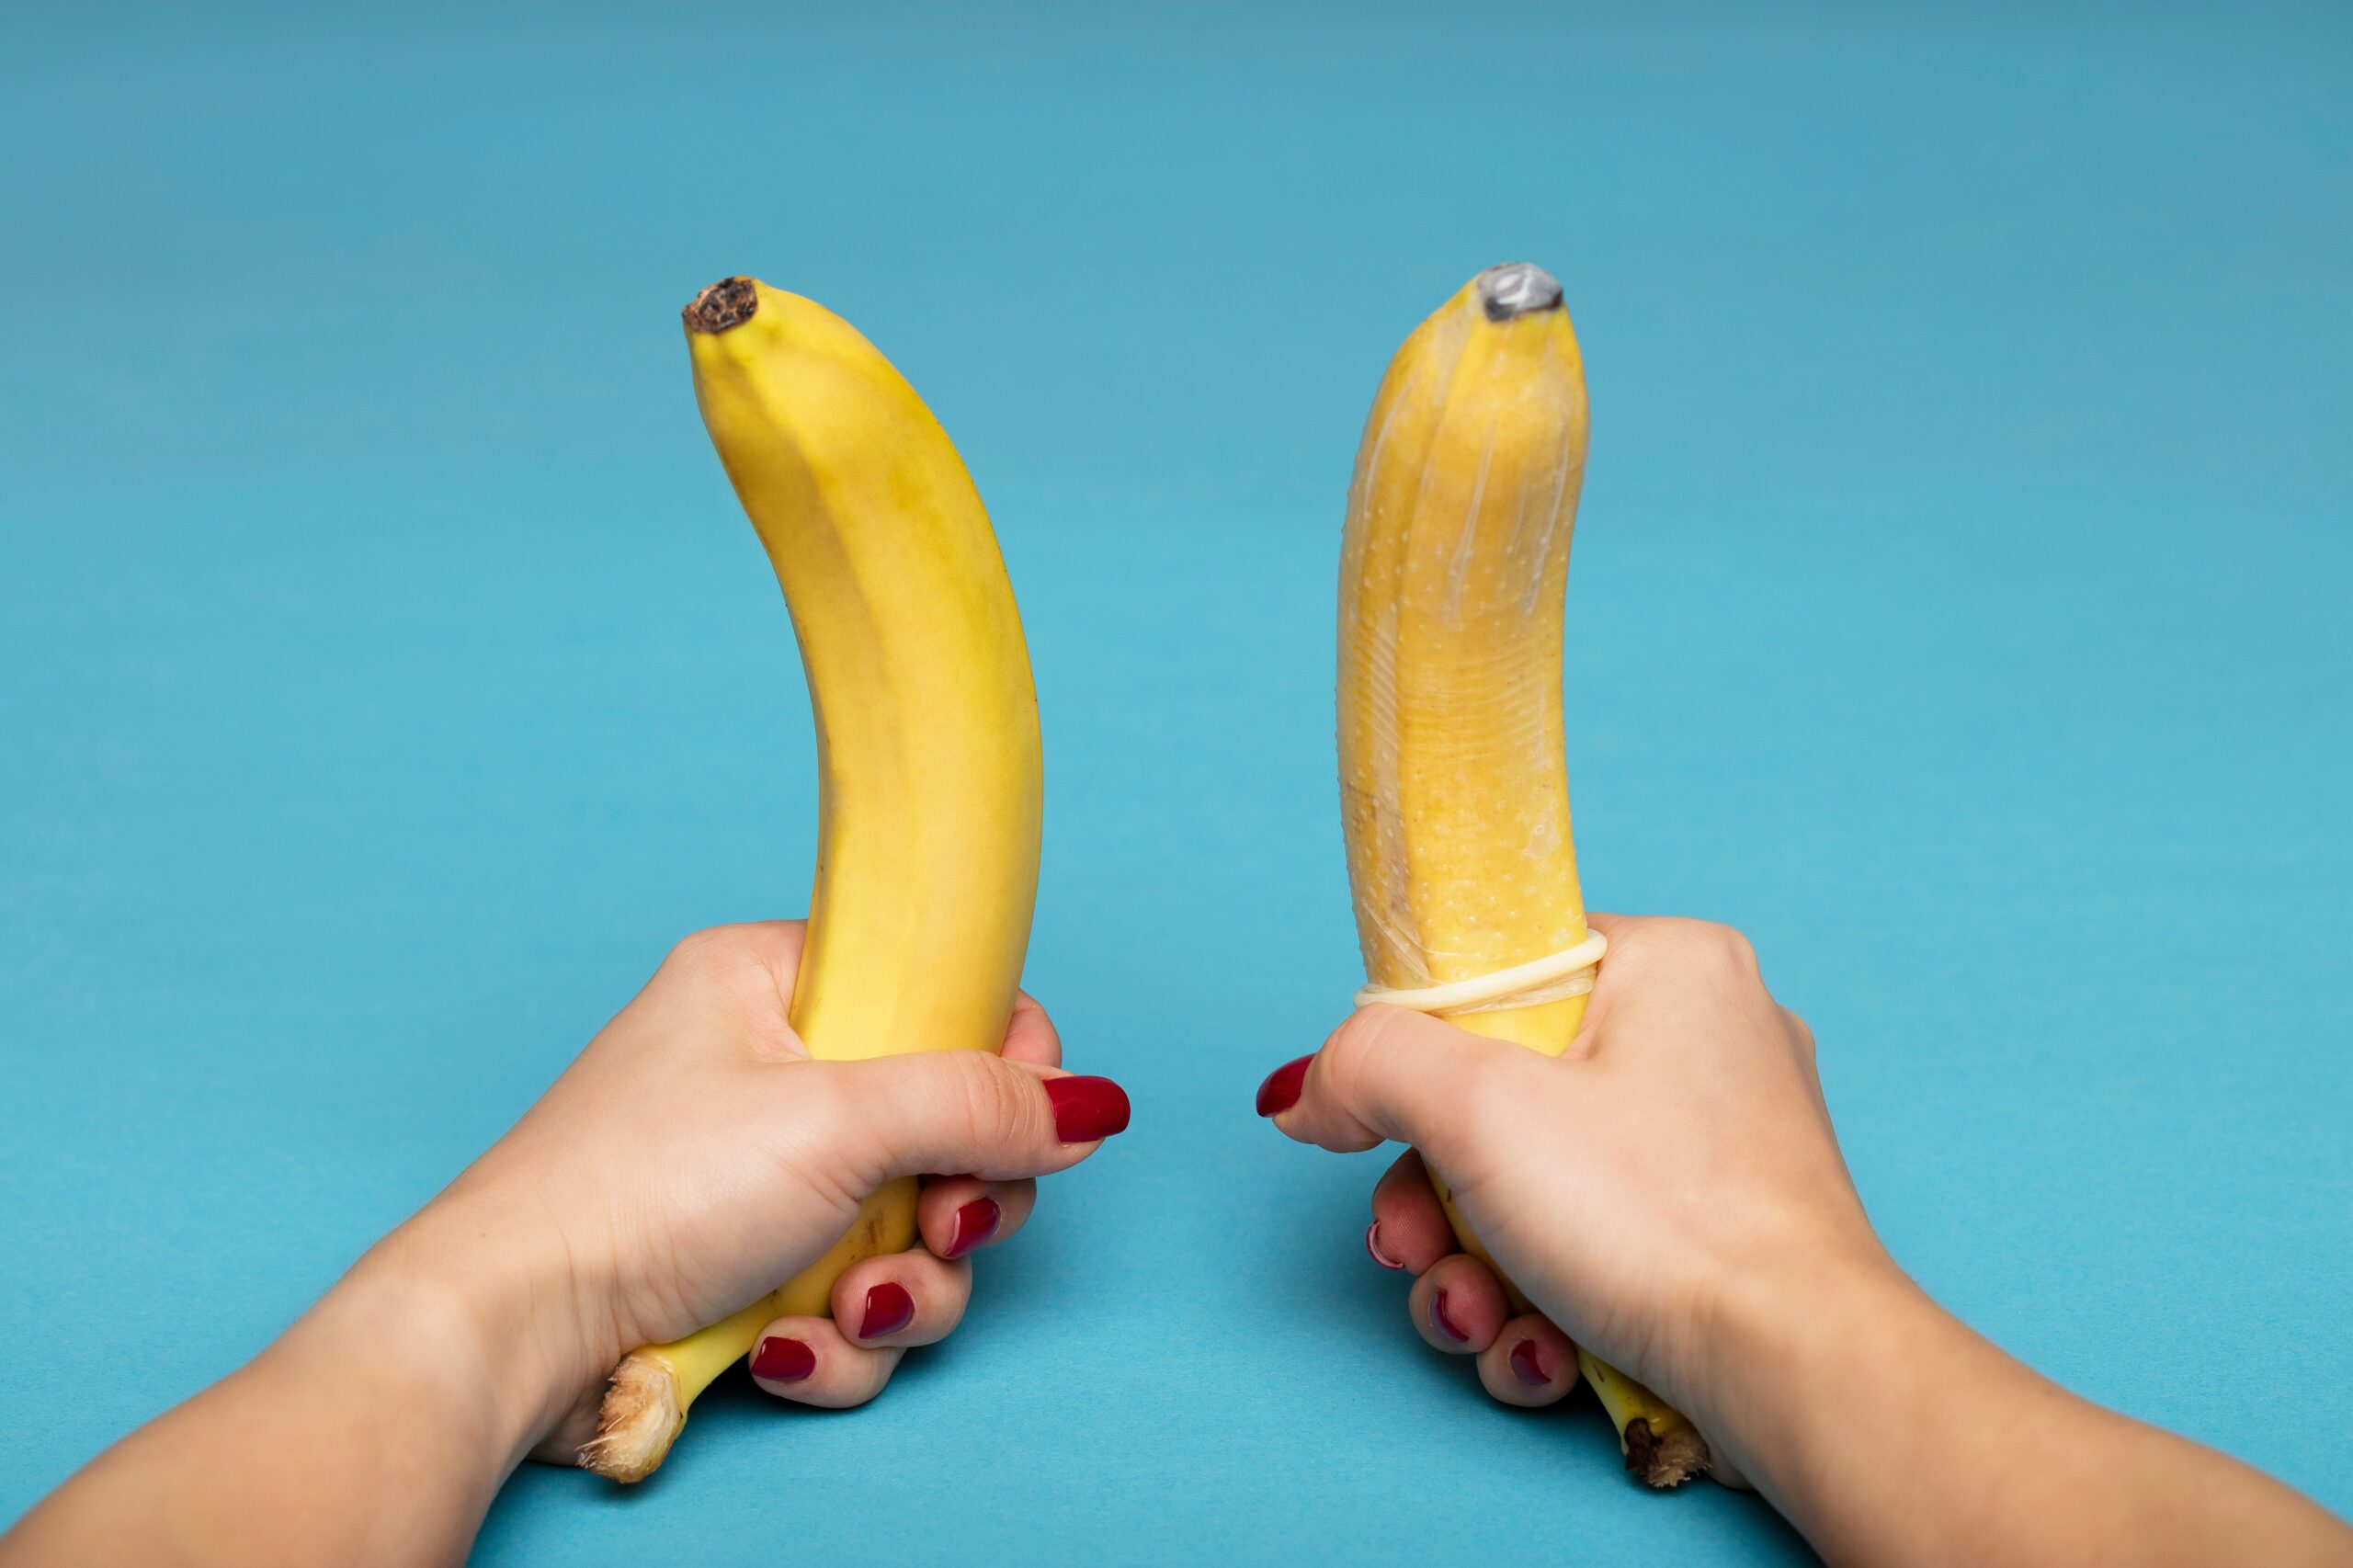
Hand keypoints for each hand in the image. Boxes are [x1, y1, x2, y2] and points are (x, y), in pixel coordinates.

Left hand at [373, 919, 1130, 1461]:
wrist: (512, 1332)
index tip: (1025, 1126)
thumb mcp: (834, 1121)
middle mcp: (771, 1072)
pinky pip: (854, 1304)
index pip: (943, 991)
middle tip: (940, 1227)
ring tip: (843, 1308)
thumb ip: (978, 1104)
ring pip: (912, 1236)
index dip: (1003, 1066)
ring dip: (900, 1293)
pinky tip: (783, 1350)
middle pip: (947, 1130)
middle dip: (954, 1208)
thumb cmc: (639, 1189)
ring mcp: (761, 1181)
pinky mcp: (750, 1273)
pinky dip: (837, 1340)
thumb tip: (1092, 1106)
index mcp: (774, 982)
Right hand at [1254, 914, 1880, 1477]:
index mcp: (1670, 963)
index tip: (1382, 1133)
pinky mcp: (1720, 1236)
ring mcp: (1719, 1145)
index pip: (1496, 977)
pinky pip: (1593, 1250)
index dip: (1420, 1060)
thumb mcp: (1479, 1110)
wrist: (1793, 1375)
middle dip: (1436, 1201)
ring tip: (1484, 1321)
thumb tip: (1306, 1091)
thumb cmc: (1664, 1222)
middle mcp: (1707, 1039)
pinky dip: (1547, 1305)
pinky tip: (1544, 1353)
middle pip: (1502, 1102)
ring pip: (1537, 1192)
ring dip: (1478, 1270)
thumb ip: (1370, 1065)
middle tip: (1413, 1250)